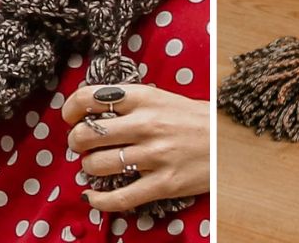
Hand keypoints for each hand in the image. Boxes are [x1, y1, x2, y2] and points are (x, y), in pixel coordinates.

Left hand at [63, 83, 208, 211]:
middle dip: (75, 141)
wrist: (229, 141)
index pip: (89, 98)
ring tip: (96, 164)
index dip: (70, 108)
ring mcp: (154, 156)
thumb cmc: (192, 118)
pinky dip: (99, 200)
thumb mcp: (161, 97)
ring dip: (88, 167)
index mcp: (144, 97)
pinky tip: (93, 196)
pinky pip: (119, 198)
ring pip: (97, 165)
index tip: (70, 117)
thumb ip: (129, 101)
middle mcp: (146, 124)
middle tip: (81, 144)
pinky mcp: (163, 183)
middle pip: (87, 134)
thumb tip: (90, 108)